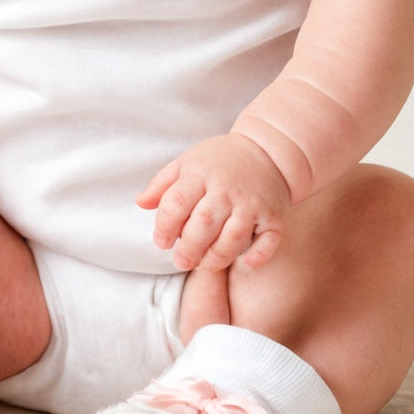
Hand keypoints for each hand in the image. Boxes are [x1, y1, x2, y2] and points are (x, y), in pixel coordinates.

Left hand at [136, 134, 289, 272]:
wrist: (267, 150)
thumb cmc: (220, 160)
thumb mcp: (187, 162)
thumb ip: (162, 183)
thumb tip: (140, 203)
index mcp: (200, 172)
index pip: (176, 204)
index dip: (164, 227)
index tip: (161, 242)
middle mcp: (227, 188)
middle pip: (203, 225)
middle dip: (188, 249)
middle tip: (181, 261)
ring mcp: (252, 203)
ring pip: (232, 239)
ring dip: (216, 258)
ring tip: (203, 263)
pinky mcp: (274, 215)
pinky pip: (267, 242)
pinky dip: (255, 257)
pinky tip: (243, 263)